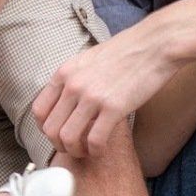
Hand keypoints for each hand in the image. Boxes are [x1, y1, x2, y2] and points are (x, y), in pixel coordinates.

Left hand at [32, 27, 177, 157]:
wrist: (156, 44)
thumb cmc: (127, 51)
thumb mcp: (89, 59)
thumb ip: (74, 78)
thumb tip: (67, 97)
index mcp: (64, 72)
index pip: (39, 110)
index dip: (46, 129)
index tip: (58, 134)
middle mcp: (73, 85)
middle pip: (50, 129)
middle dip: (59, 145)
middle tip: (73, 149)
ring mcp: (92, 96)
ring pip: (67, 138)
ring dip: (75, 152)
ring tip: (87, 152)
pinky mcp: (113, 107)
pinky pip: (94, 140)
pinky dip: (95, 151)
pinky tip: (102, 149)